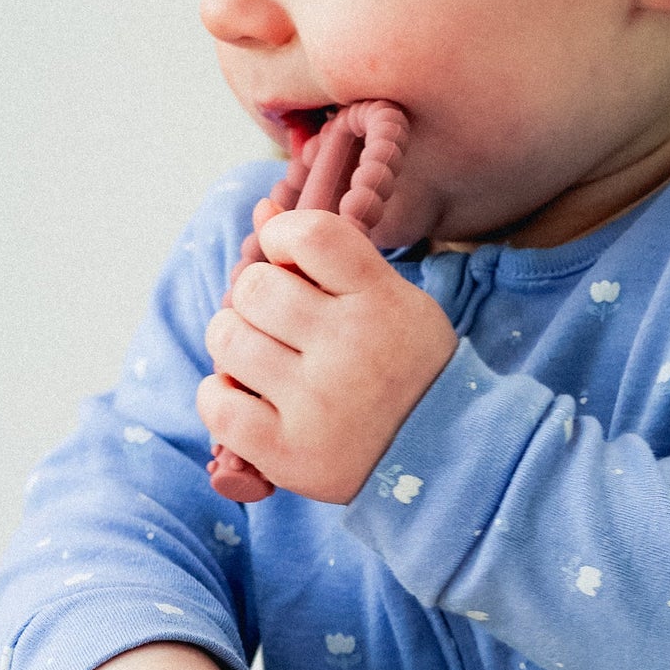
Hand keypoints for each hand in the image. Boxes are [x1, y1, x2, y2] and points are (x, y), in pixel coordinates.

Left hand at [196, 209, 457, 503]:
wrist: (451, 461)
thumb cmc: (412, 374)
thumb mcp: (396, 305)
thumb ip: (333, 259)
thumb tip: (263, 209)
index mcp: (382, 303)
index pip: (307, 234)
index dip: (282, 239)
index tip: (289, 264)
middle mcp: (349, 349)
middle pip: (255, 287)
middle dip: (256, 300)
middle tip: (277, 325)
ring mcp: (318, 404)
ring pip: (227, 339)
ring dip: (235, 344)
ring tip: (263, 362)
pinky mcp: (290, 453)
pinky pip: (218, 405)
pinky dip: (221, 396)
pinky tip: (247, 399)